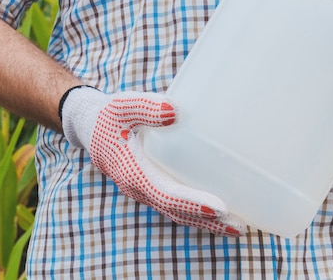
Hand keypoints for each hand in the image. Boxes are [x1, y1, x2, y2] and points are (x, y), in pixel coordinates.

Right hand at [60, 86, 244, 235]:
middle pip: (178, 211)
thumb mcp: (123, 105)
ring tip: (238, 226)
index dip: (192, 202)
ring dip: (207, 222)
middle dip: (208, 221)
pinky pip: (177, 206)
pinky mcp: (154, 186)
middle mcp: (140, 188)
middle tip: (239, 226)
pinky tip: (221, 212)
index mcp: (133, 172)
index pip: (167, 194)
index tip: (219, 207)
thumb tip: (174, 111)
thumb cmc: (110, 115)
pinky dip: (198, 213)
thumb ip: (145, 106)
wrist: (93, 127)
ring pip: (179, 213)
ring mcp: (147, 190)